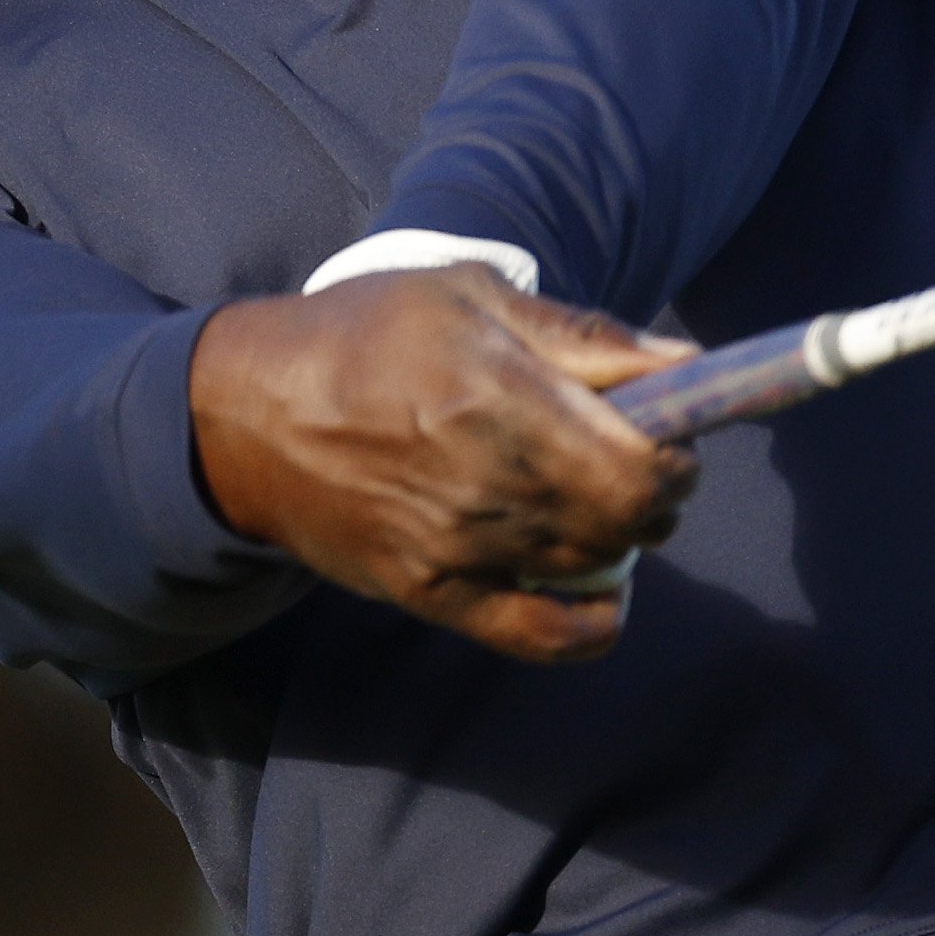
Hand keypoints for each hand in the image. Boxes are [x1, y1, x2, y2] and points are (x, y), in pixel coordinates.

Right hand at [188, 266, 700, 662]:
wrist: (246, 416)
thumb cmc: (370, 335)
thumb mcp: (474, 297)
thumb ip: (587, 337)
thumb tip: (689, 363)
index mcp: (498, 396)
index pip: (640, 468)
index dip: (677, 454)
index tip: (667, 431)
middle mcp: (484, 483)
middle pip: (631, 522)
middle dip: (656, 493)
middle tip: (631, 461)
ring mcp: (458, 549)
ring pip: (597, 569)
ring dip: (619, 538)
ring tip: (585, 496)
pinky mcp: (432, 595)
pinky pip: (545, 638)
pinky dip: (590, 621)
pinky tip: (593, 584)